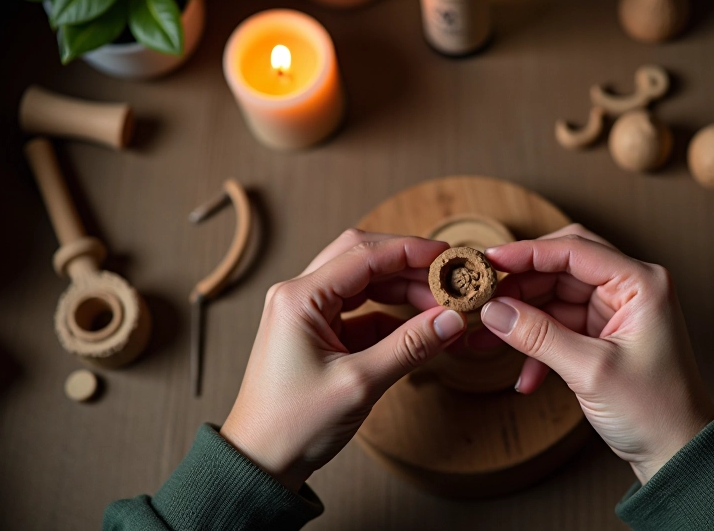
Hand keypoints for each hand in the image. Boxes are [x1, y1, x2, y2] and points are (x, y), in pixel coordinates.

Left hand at [220, 230, 466, 491]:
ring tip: (441, 305)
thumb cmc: (293, 425)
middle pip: (363, 259)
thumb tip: (453, 320)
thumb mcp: (359, 384)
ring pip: (364, 284)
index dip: (411, 251)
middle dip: (409, 266)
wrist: (259, 464)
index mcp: (300, 298)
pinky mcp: (318, 335)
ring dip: (402, 290)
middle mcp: (300, 296)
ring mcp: (308, 315)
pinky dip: (392, 316)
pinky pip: (362, 312)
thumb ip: (410, 346)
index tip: (448, 256)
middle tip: (449, 279)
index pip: (364, 255)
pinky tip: (421, 327)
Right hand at [479, 224, 713, 483]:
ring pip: (554, 298)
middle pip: (561, 267)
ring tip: (486, 338)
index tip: (488, 262)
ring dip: (522, 319)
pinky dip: (538, 345)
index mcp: (640, 282)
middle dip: (520, 286)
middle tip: (482, 300)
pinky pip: (559, 326)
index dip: (526, 253)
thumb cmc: (654, 410)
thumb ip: (539, 336)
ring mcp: (615, 312)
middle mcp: (629, 289)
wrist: (677, 454)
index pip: (573, 249)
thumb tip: (494, 311)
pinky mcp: (603, 335)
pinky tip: (524, 376)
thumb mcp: (591, 371)